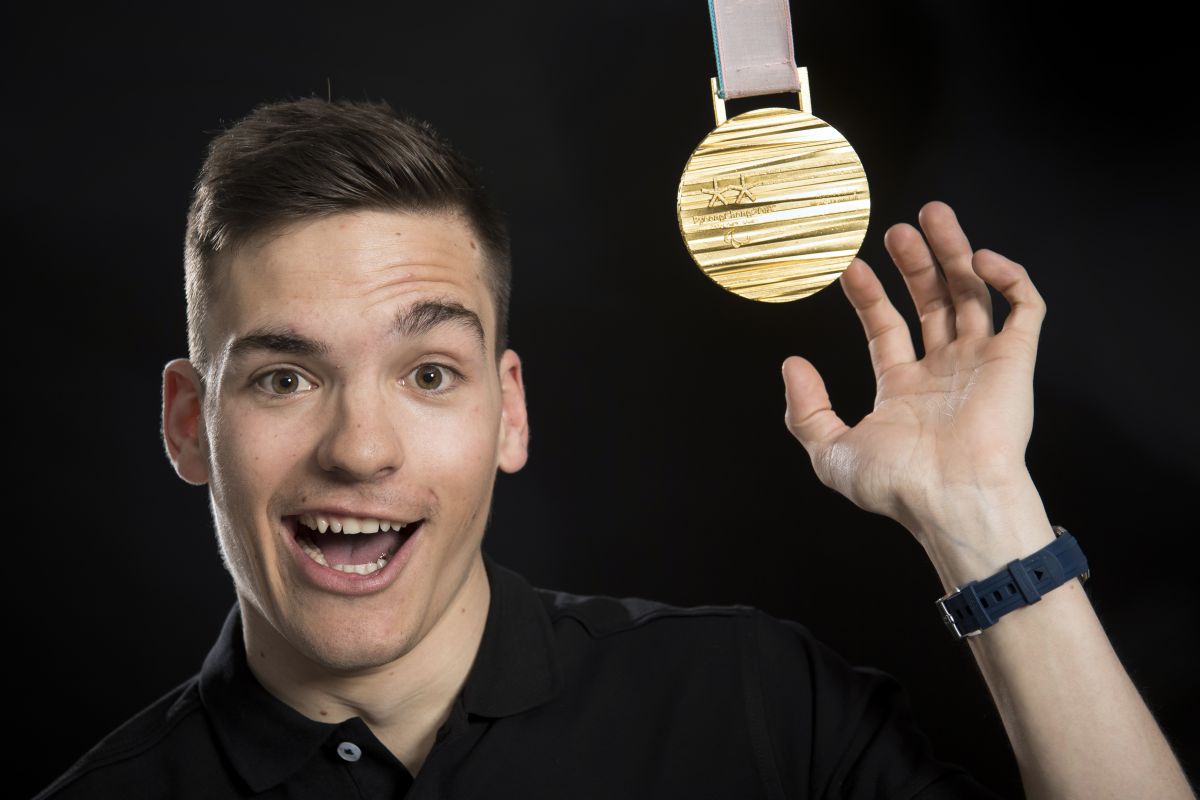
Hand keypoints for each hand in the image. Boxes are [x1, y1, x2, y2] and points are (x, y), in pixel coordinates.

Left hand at [781, 201, 1047, 548]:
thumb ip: (806, 410)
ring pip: (973, 293)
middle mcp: (944, 372)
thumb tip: (792, 364)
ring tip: (931, 215)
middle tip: (895, 230)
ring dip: (955, 252)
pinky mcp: (1017, 360)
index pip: (886, 329)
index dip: (868, 296)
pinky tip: (979, 258)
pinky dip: (1008, 277)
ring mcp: (982, 364)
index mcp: (905, 391)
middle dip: (915, 264)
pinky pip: (1024, 307)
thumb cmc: (898, 484)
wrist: (953, 498)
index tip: (849, 267)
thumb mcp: (831, 450)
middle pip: (932, 302)